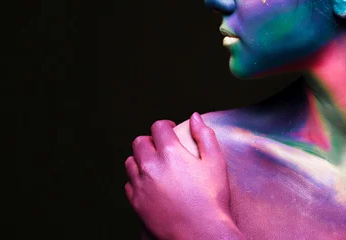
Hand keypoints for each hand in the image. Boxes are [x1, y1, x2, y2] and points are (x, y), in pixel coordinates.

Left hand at [125, 113, 233, 239]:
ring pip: (131, 162)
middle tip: (161, 147)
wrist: (201, 234)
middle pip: (139, 142)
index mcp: (170, 152)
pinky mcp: (136, 203)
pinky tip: (149, 184)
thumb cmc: (212, 199)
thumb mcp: (216, 163)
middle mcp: (151, 166)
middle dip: (150, 140)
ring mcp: (141, 185)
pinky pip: (129, 184)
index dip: (166, 126)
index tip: (171, 131)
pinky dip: (136, 180)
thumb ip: (205, 135)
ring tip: (154, 165)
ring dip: (141, 159)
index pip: (158, 127)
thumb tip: (195, 117)